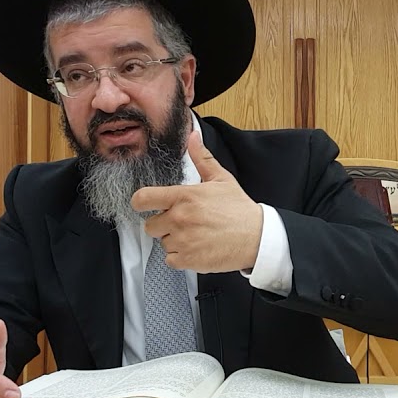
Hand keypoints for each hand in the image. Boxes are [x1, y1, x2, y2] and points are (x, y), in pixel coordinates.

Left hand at [131, 130, 263, 272]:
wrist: (257, 238)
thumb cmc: (239, 209)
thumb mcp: (221, 179)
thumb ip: (202, 158)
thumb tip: (193, 137)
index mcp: (184, 196)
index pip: (143, 199)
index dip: (140, 202)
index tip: (144, 205)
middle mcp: (179, 218)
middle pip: (150, 226)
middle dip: (163, 225)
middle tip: (184, 223)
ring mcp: (183, 240)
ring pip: (163, 243)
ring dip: (175, 241)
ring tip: (196, 235)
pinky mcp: (188, 260)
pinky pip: (171, 260)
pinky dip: (181, 257)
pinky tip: (197, 249)